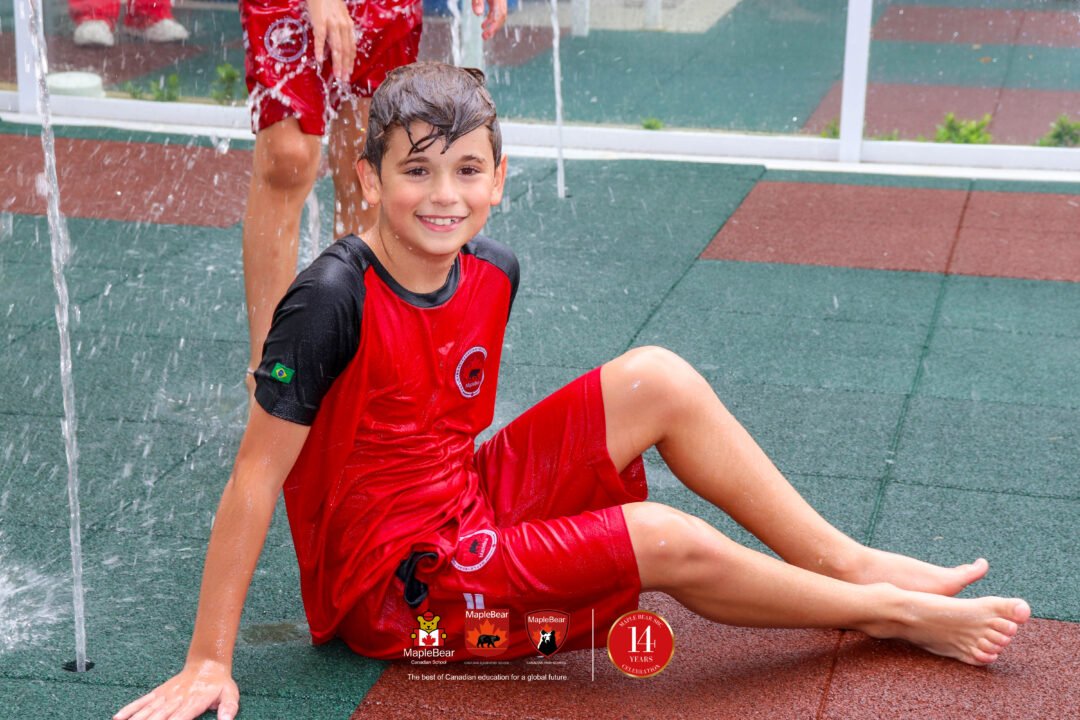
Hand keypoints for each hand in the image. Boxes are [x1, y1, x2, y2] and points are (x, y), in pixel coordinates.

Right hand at [113, 659, 239, 719]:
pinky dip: (129, 709)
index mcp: (193, 702)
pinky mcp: (158, 692)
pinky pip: (142, 702)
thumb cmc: (219, 683)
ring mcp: (165, 695)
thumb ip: (228, 708)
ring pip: (147, 711)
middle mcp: (176, 699)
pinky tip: (118, 718)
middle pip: (158, 718)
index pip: (180, 718)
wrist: (208, 662)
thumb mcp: (230, 694)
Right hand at [307, 0, 356, 80]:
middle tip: (344, 79)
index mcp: (348, 25)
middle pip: (346, 50)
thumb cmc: (329, 1)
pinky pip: (321, 38)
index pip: (352, 47)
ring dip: (337, 63)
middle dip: (345, 67)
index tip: (349, 73)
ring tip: (337, 75)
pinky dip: (320, 49)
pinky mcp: (320, 21)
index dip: (351, 62)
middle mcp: (343, 26)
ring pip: (337, 47)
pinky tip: (320, 60)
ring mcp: (332, 24)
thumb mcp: (340, 15)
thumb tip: (340, 44)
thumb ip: (341, 29)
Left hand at [474, 0, 506, 39]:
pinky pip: (496, 12)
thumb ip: (477, 1)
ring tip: (484, 34)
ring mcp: (499, 0)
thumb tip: (478, 15)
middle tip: (484, 37)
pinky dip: (491, 20)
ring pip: (500, 15)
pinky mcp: (496, 0)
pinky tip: (483, 25)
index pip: (499, 14)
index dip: (494, 25)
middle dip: (494, 28)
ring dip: (493, 26)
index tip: (486, 34)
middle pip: (502, 16)